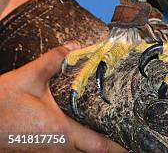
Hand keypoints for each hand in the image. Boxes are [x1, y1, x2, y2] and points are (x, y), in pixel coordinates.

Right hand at [0, 41, 125, 151]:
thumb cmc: (2, 105)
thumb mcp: (29, 77)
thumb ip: (54, 60)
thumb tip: (74, 46)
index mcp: (60, 131)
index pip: (98, 145)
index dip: (118, 146)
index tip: (134, 144)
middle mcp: (56, 147)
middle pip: (91, 150)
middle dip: (109, 143)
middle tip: (126, 131)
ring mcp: (47, 151)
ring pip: (77, 151)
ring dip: (92, 141)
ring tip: (108, 127)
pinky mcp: (39, 149)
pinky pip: (64, 148)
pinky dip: (77, 141)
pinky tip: (81, 127)